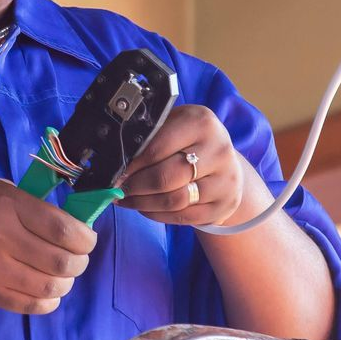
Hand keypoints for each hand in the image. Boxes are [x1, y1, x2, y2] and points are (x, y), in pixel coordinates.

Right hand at [0, 177, 97, 313]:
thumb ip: (30, 204)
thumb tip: (72, 223)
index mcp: (5, 206)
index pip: (63, 229)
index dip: (85, 238)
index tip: (86, 238)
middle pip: (62, 262)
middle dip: (79, 262)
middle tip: (77, 257)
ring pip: (52, 288)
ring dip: (66, 282)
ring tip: (61, 273)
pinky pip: (32, 305)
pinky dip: (49, 300)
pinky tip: (45, 289)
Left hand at [114, 105, 253, 225]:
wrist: (226, 164)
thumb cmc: (190, 142)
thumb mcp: (173, 126)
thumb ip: (149, 138)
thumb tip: (115, 161)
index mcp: (201, 123)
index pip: (157, 148)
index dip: (131, 164)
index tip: (114, 172)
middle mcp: (218, 150)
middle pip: (165, 177)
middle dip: (135, 186)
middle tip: (118, 189)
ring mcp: (225, 180)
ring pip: (174, 200)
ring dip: (143, 203)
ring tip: (127, 200)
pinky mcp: (225, 204)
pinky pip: (183, 217)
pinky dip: (158, 215)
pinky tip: (146, 208)